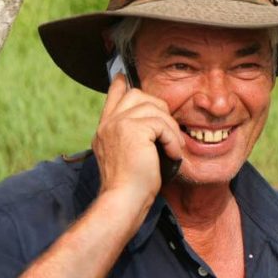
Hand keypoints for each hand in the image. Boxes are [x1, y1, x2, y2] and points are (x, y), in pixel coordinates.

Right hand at [92, 75, 182, 219]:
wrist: (122, 201)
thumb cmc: (130, 188)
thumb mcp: (126, 157)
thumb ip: (131, 138)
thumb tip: (152, 126)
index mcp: (105, 130)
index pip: (113, 96)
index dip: (121, 84)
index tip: (124, 76)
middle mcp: (108, 124)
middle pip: (137, 95)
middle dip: (158, 108)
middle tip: (167, 131)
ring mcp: (118, 124)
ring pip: (154, 109)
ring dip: (170, 129)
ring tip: (172, 148)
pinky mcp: (132, 129)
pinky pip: (162, 124)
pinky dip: (172, 139)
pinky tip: (172, 154)